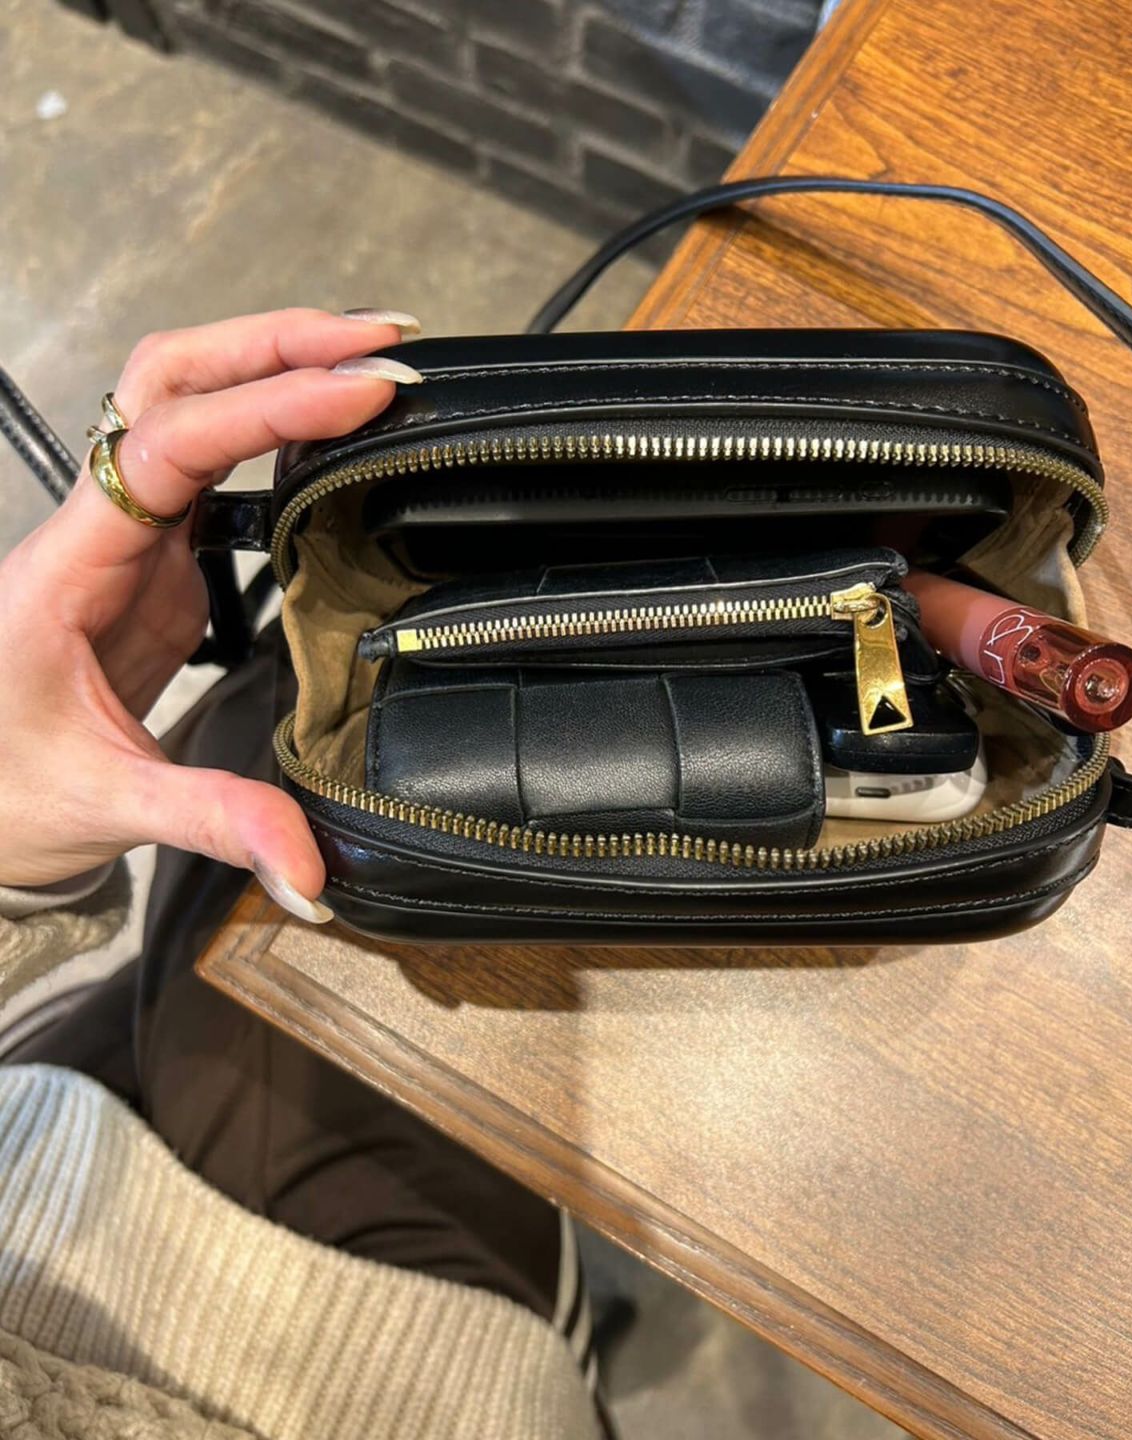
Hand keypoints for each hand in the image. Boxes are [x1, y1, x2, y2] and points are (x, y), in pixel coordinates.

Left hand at [0, 307, 421, 917]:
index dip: (268, 405)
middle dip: (277, 345)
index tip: (360, 392)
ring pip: (188, 404)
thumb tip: (309, 863)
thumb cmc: (5, 793)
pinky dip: (273, 422)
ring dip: (272, 365)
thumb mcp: (108, 807)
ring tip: (366, 359)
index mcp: (69, 568)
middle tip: (380, 343)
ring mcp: (128, 542)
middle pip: (172, 381)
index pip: (169, 446)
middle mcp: (97, 533)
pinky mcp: (159, 565)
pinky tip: (329, 424)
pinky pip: (212, 462)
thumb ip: (215, 821)